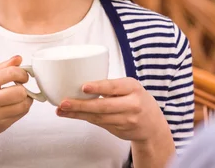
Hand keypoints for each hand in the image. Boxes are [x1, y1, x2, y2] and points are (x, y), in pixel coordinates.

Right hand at [0, 55, 32, 143]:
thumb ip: (2, 68)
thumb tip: (18, 59)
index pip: (10, 73)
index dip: (22, 73)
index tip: (22, 75)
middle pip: (20, 91)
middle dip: (23, 88)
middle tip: (20, 87)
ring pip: (23, 105)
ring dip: (25, 99)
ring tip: (18, 97)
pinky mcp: (0, 126)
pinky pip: (21, 115)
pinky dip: (22, 108)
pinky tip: (15, 106)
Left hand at [56, 78, 170, 142]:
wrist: (152, 124)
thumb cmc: (137, 99)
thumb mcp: (130, 88)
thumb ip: (111, 87)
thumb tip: (81, 83)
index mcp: (133, 88)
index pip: (114, 87)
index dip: (99, 87)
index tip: (84, 87)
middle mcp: (131, 105)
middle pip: (103, 106)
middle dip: (81, 105)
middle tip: (64, 102)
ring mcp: (126, 120)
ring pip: (98, 117)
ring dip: (77, 114)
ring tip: (62, 110)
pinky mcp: (119, 131)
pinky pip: (98, 124)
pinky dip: (83, 119)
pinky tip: (71, 115)